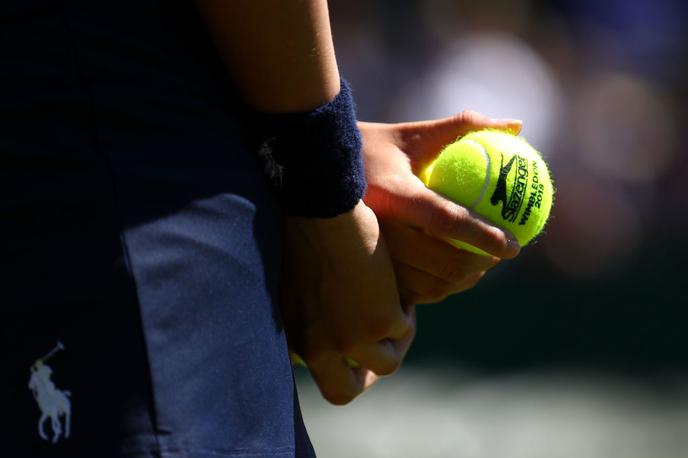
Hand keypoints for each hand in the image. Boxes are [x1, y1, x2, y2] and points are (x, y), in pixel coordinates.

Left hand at [281, 201, 414, 403]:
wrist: (319, 211)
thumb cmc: (301, 233)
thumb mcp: (292, 285)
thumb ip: (305, 314)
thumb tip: (322, 325)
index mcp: (294, 338)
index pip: (313, 373)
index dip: (334, 365)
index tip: (348, 349)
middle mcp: (319, 348)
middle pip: (342, 392)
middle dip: (362, 377)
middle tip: (377, 349)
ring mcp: (351, 340)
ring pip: (386, 364)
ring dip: (394, 342)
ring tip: (394, 310)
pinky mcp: (381, 322)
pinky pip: (402, 329)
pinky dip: (404, 314)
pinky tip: (397, 288)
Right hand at [359, 111, 522, 304]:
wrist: (315, 173)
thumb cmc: (369, 147)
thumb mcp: (412, 134)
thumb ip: (463, 127)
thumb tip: (516, 125)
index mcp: (392, 194)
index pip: (447, 220)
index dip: (484, 236)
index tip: (516, 244)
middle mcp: (379, 229)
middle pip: (442, 263)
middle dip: (480, 266)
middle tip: (500, 256)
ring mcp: (370, 254)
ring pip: (429, 284)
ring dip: (462, 281)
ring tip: (481, 266)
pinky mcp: (365, 270)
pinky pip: (411, 292)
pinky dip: (438, 289)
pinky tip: (451, 275)